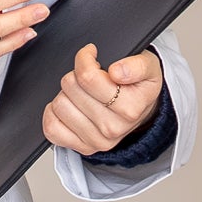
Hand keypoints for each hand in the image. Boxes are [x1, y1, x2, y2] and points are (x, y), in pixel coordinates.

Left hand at [40, 42, 163, 156]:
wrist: (140, 111)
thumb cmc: (139, 86)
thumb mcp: (149, 67)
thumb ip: (137, 66)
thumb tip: (118, 72)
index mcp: (130, 108)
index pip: (88, 77)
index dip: (85, 58)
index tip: (91, 54)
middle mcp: (113, 128)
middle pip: (71, 87)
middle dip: (76, 74)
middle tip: (89, 75)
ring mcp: (96, 140)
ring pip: (59, 105)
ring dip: (66, 93)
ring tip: (82, 91)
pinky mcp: (82, 147)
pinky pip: (52, 129)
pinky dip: (53, 114)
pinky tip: (69, 105)